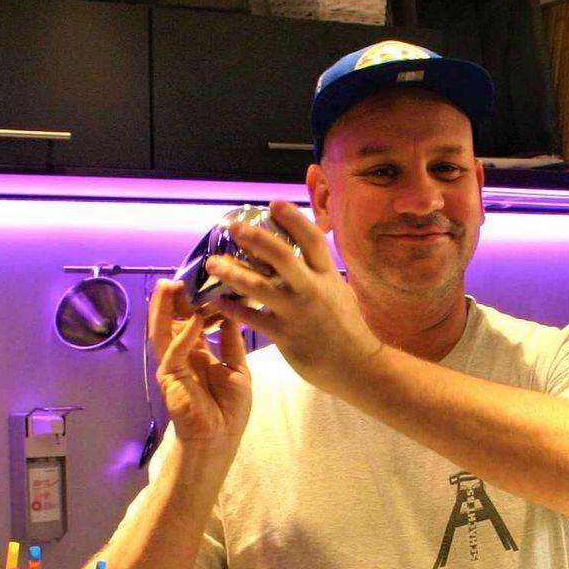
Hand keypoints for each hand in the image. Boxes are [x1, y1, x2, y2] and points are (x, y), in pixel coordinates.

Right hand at [150, 279, 250, 455]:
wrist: (219, 440)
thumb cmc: (229, 411)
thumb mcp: (238, 369)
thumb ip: (231, 343)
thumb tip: (231, 314)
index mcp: (199, 353)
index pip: (192, 320)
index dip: (197, 301)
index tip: (206, 281)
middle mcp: (182, 355)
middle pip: (173, 320)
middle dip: (174, 298)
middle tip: (182, 274)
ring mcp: (173, 364)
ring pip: (163, 330)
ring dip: (164, 307)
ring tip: (170, 284)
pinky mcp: (169, 376)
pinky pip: (174, 350)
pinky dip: (183, 333)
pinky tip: (192, 318)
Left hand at [207, 202, 382, 396]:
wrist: (356, 365)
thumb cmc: (347, 327)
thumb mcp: (339, 291)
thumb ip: (320, 273)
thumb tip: (304, 252)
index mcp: (327, 275)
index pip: (311, 239)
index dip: (293, 218)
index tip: (274, 203)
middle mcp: (312, 289)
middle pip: (281, 256)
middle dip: (255, 239)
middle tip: (233, 227)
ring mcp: (297, 312)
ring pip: (259, 287)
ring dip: (233, 273)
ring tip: (213, 264)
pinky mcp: (285, 336)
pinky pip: (253, 319)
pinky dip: (234, 309)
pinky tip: (219, 301)